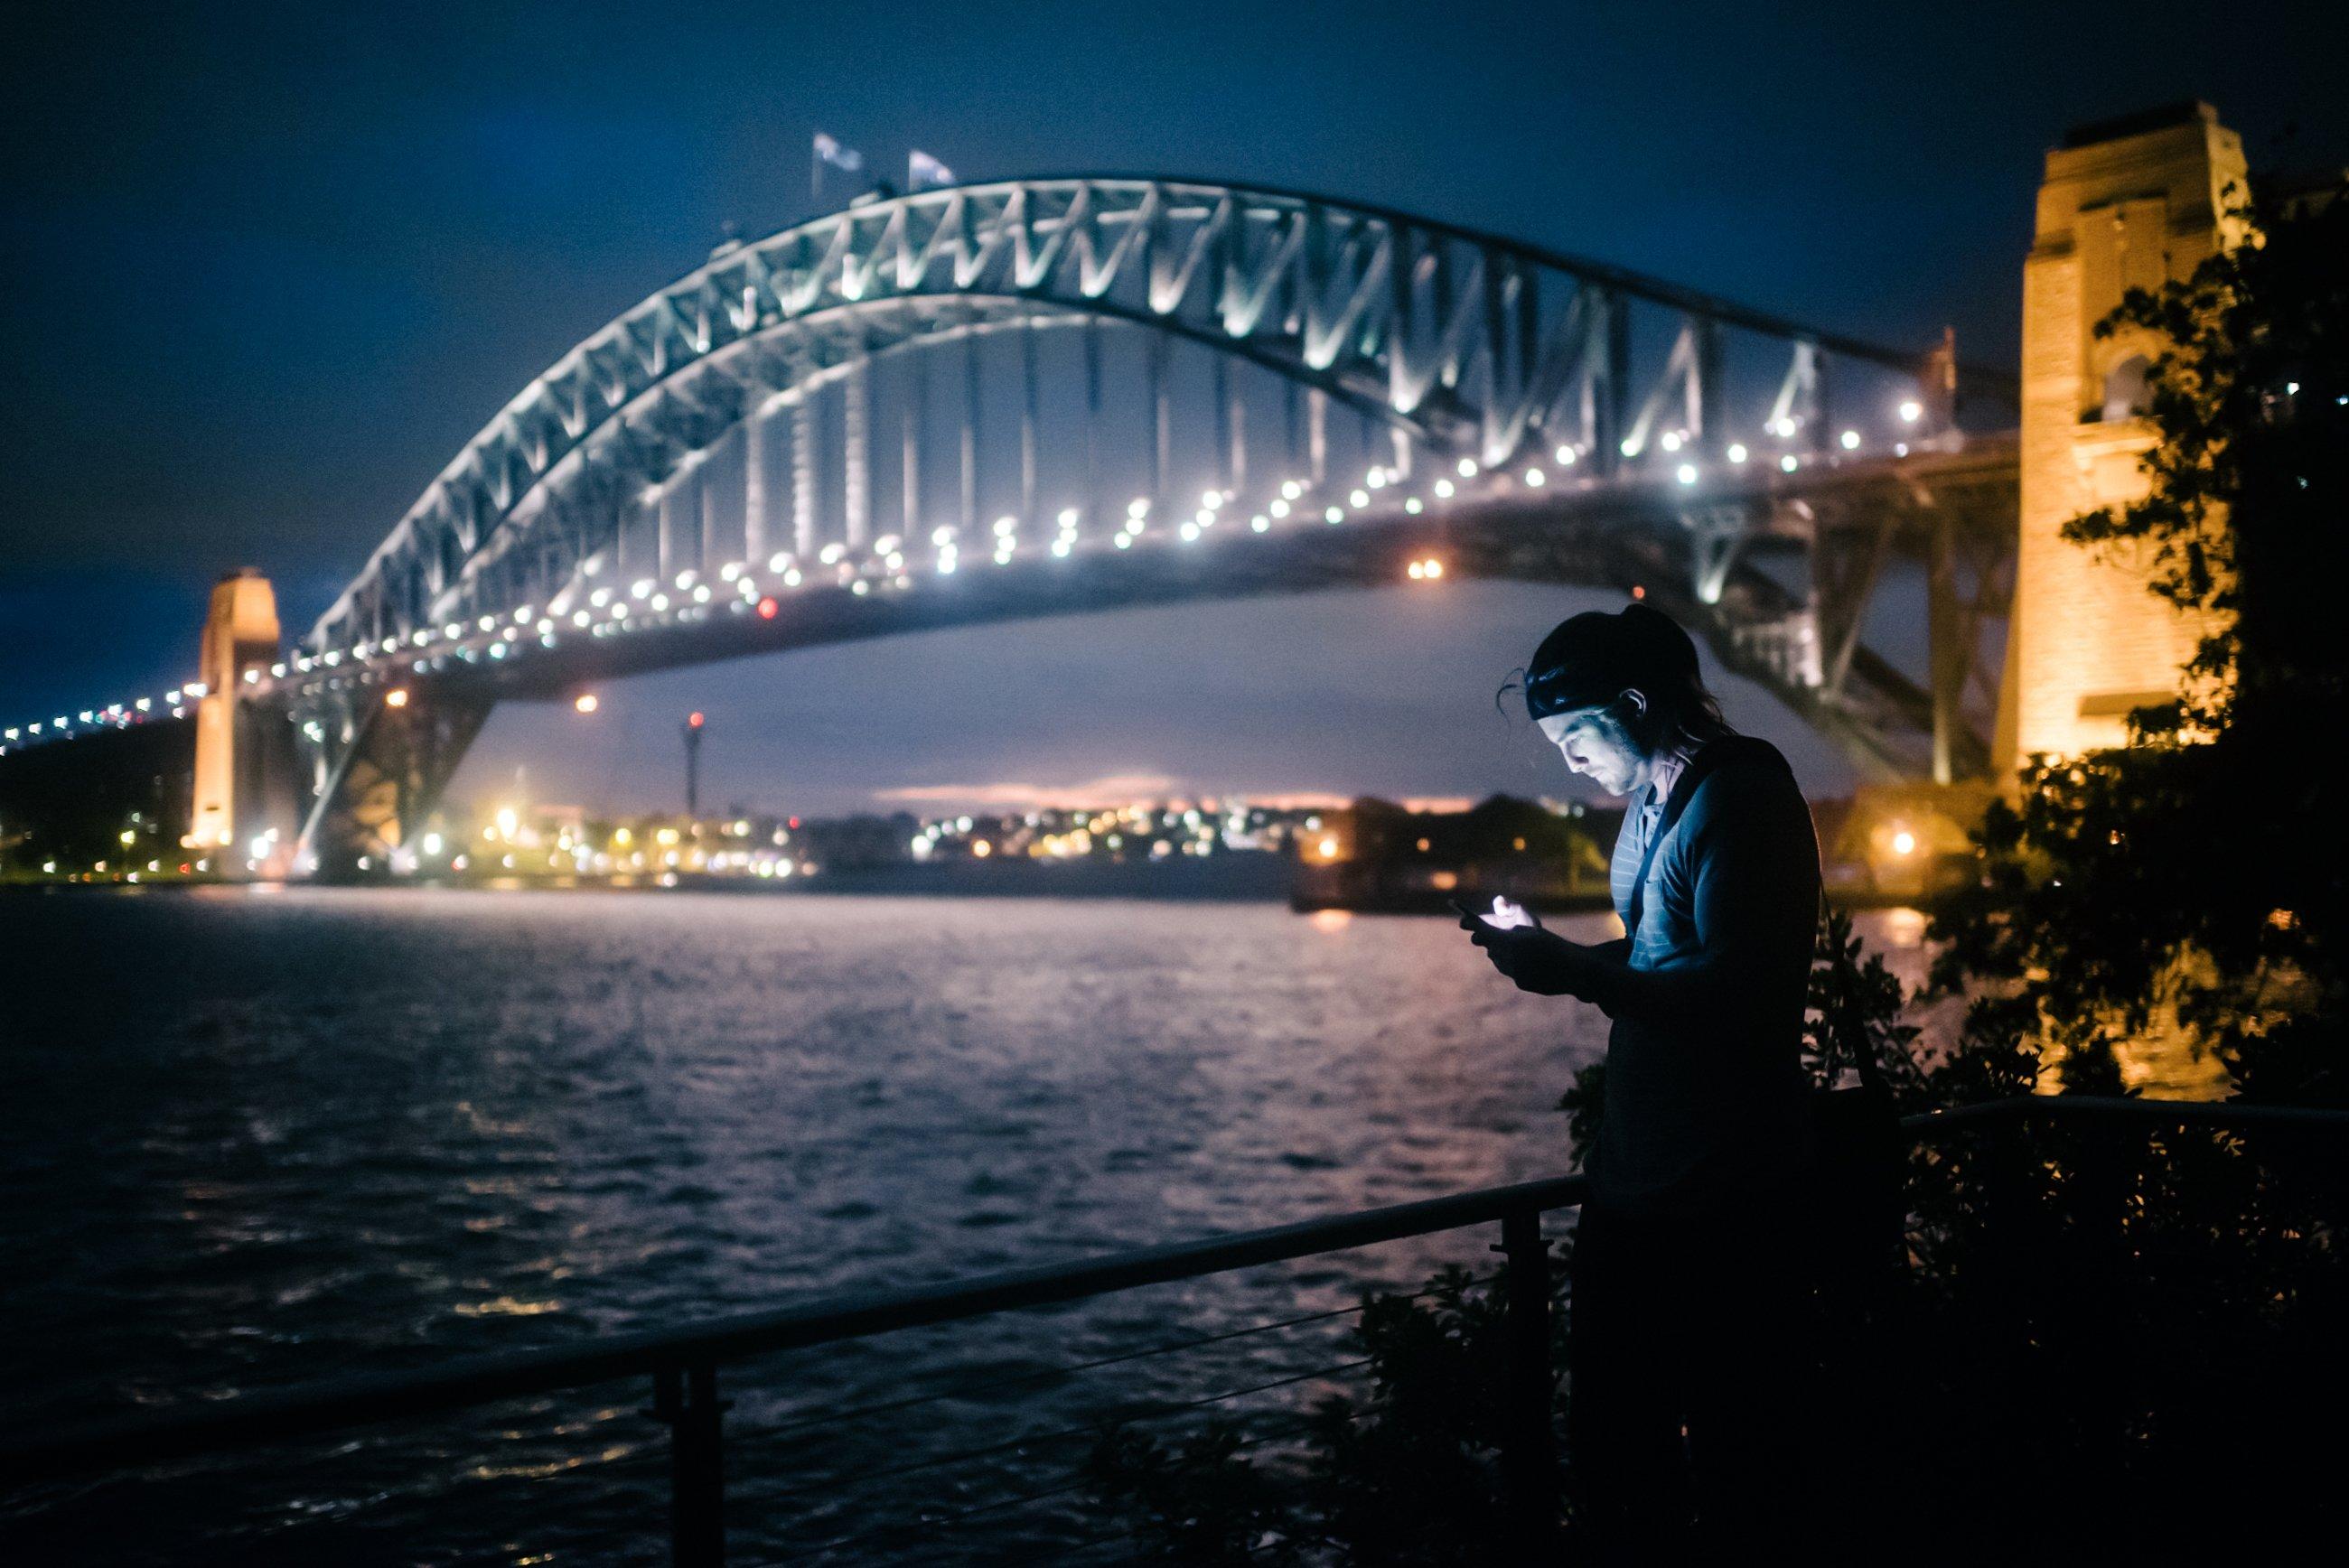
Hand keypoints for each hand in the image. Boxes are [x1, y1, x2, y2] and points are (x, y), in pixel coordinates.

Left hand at [1463, 922, 1588, 996]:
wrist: (1574, 970)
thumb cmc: (1555, 946)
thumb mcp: (1534, 932)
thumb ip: (1512, 932)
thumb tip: (1494, 938)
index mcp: (1515, 942)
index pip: (1487, 936)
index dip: (1479, 931)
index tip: (1471, 929)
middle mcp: (1512, 959)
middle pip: (1492, 950)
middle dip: (1493, 945)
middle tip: (1494, 939)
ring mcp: (1516, 973)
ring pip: (1499, 963)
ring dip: (1502, 956)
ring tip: (1515, 951)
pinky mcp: (1522, 984)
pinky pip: (1511, 972)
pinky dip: (1514, 967)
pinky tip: (1527, 963)